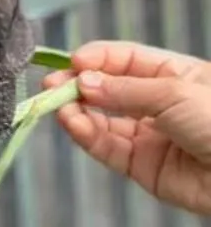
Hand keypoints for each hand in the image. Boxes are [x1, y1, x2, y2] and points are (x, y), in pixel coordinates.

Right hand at [47, 42, 210, 216]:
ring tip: (59, 105)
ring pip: (103, 120)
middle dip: (79, 86)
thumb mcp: (174, 92)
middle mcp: (159, 104)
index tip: (72, 62)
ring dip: (78, 111)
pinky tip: (73, 123)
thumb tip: (83, 82)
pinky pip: (107, 147)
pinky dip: (86, 135)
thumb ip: (124, 89)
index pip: (125, 60)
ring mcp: (150, 136)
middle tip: (53, 85)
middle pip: (109, 90)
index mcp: (174, 75)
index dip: (97, 59)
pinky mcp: (143, 167)